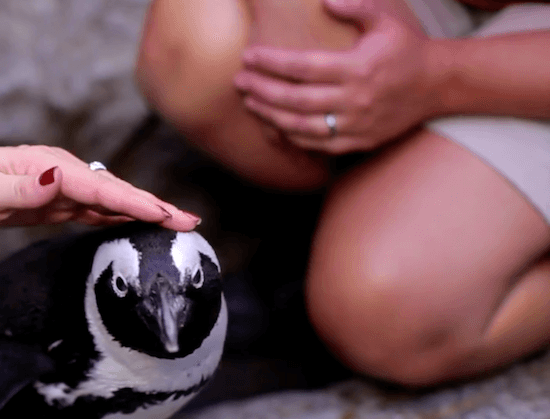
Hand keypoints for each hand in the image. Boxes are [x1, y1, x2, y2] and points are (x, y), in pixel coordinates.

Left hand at [0, 133, 200, 229]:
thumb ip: (22, 188)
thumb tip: (58, 180)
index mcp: (50, 168)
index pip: (100, 187)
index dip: (134, 201)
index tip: (164, 215)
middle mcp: (61, 173)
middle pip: (116, 191)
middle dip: (154, 206)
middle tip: (191, 223)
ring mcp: (62, 186)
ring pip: (111, 200)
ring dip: (145, 211)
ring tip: (179, 225)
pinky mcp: (57, 202)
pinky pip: (96, 210)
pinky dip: (121, 217)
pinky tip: (140, 226)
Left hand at [233, 0, 436, 153]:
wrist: (438, 84)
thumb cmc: (406, 47)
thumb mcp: (386, 19)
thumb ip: (356, 6)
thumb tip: (324, 0)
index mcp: (357, 68)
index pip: (303, 67)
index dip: (271, 62)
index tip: (248, 56)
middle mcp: (354, 99)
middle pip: (295, 100)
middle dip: (262, 90)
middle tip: (240, 82)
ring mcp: (356, 124)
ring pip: (302, 126)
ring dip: (270, 116)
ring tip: (250, 103)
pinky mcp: (359, 141)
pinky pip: (318, 144)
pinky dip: (292, 137)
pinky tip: (275, 125)